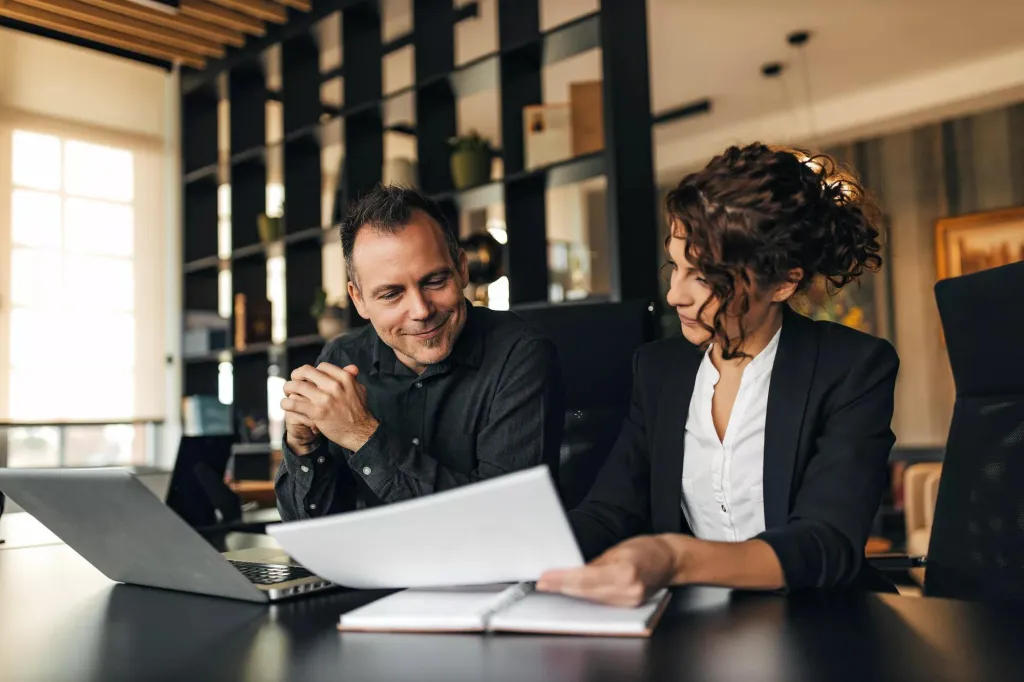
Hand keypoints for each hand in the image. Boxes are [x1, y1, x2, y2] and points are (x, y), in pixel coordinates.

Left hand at [281, 363, 378, 451]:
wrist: (360, 432)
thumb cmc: (359, 412)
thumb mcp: (360, 390)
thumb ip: (352, 378)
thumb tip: (351, 367)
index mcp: (344, 378)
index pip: (322, 366)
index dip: (313, 371)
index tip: (309, 377)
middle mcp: (334, 386)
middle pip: (306, 371)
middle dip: (296, 374)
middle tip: (293, 380)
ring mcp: (325, 399)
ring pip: (297, 386)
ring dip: (288, 387)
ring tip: (287, 392)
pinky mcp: (317, 412)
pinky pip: (294, 403)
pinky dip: (286, 403)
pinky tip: (285, 404)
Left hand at [536, 535, 681, 606]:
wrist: (669, 560)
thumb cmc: (647, 550)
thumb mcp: (618, 549)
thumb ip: (595, 563)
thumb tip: (571, 570)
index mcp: (626, 573)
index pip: (585, 579)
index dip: (562, 579)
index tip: (545, 578)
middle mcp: (629, 591)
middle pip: (585, 592)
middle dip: (561, 587)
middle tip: (542, 583)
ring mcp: (629, 602)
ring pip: (591, 599)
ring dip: (569, 593)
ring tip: (551, 586)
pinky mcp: (628, 606)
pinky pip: (600, 602)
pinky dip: (584, 597)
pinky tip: (571, 592)